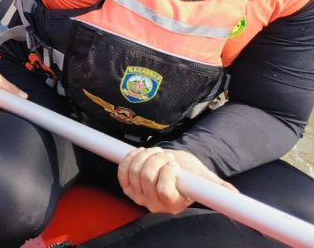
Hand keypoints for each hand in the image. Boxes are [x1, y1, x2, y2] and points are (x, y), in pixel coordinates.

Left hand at [117, 147, 235, 213]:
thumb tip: (234, 194)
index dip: (167, 173)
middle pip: (146, 177)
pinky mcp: (128, 187)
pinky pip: (123, 171)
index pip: (163, 190)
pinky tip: (140, 154)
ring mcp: (139, 196)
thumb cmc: (189, 174)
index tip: (175, 163)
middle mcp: (155, 204)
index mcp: (174, 204)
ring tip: (156, 153)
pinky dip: (130, 158)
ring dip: (144, 155)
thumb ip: (218, 187)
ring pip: (134, 171)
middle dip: (157, 159)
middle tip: (167, 155)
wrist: (175, 169)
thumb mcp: (204, 178)